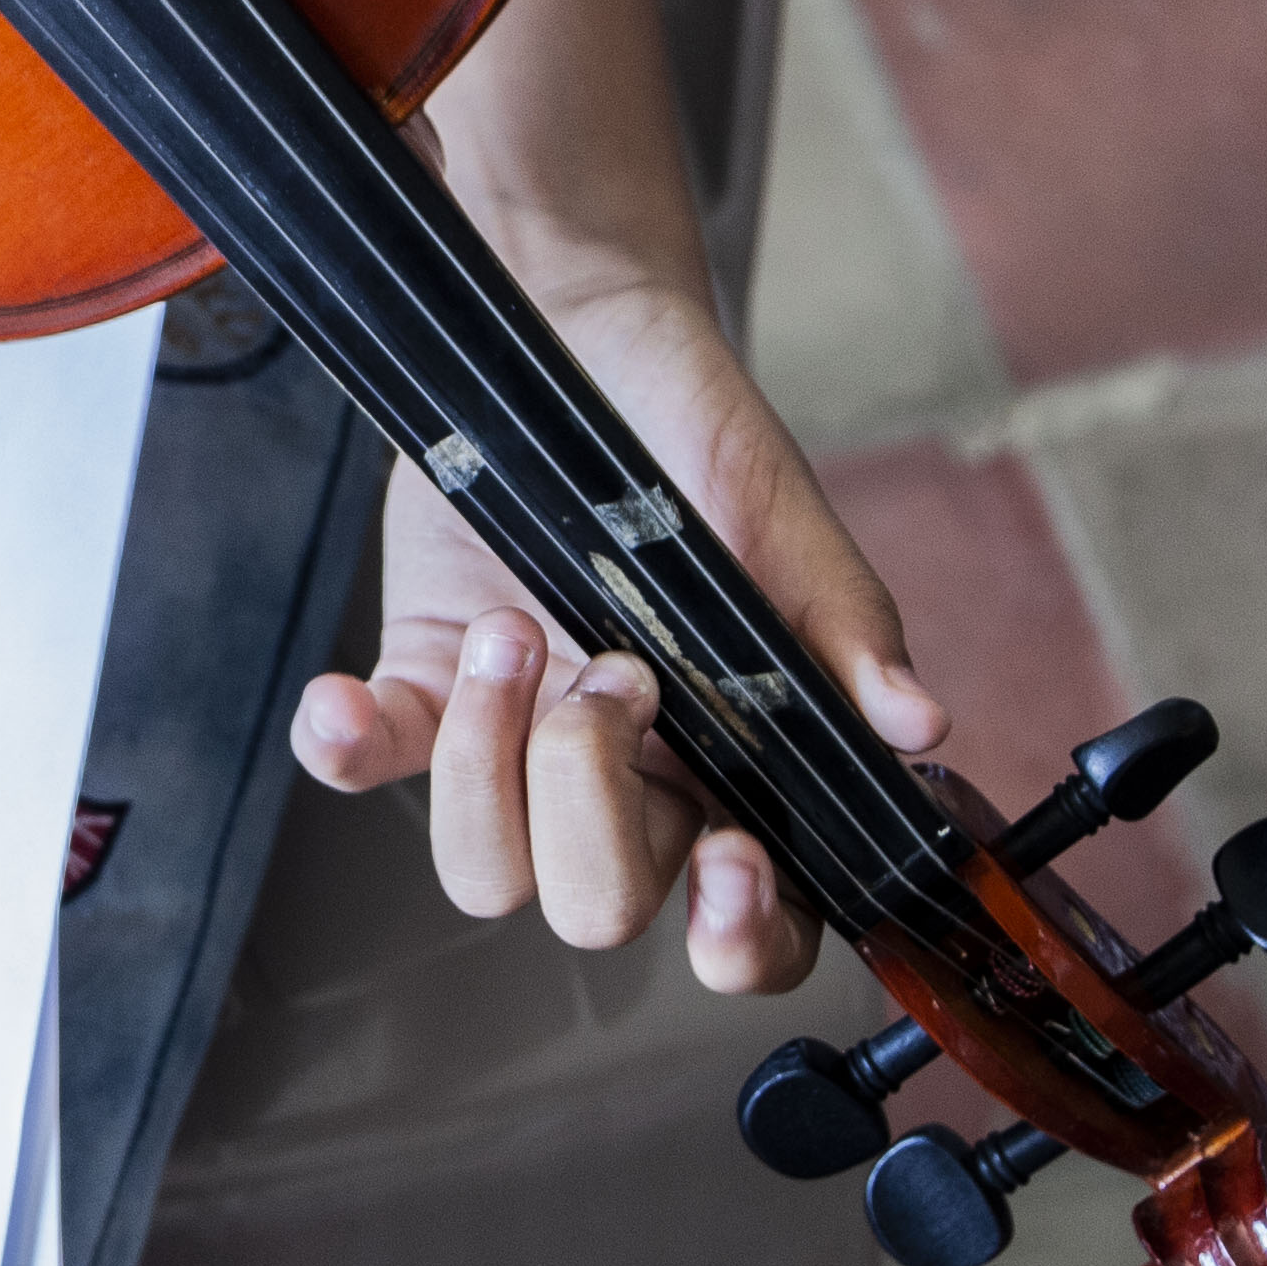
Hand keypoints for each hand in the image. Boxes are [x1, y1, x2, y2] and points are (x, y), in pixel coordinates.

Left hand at [289, 274, 941, 984]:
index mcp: (730, 766)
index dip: (739, 934)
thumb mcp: (782, 517)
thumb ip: (842, 626)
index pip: (748, 924)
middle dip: (594, 811)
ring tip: (517, 630)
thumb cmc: (696, 432)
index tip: (732, 862)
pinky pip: (368, 762)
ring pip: (482, 867)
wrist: (585, 330)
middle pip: (598, 907)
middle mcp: (622, 779)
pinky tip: (350, 699)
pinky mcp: (423, 682)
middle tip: (618, 676)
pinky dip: (347, 745)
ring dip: (488, 766)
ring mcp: (514, 741)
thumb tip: (918, 725)